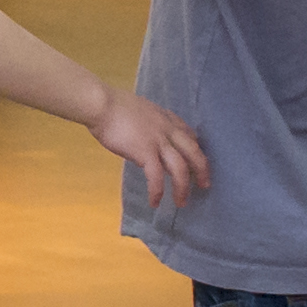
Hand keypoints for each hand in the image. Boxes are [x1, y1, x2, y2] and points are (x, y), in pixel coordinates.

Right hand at [92, 87, 212, 211]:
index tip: (197, 163)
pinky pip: (156, 176)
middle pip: (194, 153)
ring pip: (180, 168)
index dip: (196, 151)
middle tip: (205, 186)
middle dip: (202, 171)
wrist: (101, 104)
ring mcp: (158, 142)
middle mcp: (168, 130)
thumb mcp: (142, 110)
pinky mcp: (144, 152)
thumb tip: (149, 138)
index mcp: (166, 119)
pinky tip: (154, 202)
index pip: (190, 135)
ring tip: (180, 202)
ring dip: (183, 188)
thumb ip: (151, 124)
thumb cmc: (113, 106)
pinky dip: (157, 191)